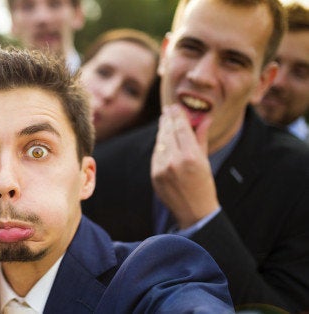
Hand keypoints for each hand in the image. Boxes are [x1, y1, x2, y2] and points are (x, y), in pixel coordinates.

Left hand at [151, 104, 219, 228]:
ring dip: (162, 131)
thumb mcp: (206, 161)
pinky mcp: (154, 175)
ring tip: (165, 121)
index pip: (181, 128)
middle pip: (168, 132)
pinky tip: (162, 139)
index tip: (175, 106)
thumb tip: (204, 118)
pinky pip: (156, 154)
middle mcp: (174, 161)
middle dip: (168, 120)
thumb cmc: (204, 185)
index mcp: (191, 157)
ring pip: (160, 142)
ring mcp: (162, 169)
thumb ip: (201, 138)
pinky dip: (159, 145)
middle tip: (168, 109)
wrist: (194, 211)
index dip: (177, 115)